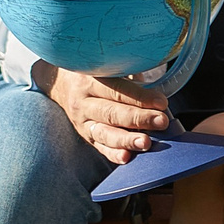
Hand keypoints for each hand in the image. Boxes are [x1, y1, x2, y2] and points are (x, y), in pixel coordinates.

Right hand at [38, 62, 168, 163]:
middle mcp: (83, 101)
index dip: (140, 98)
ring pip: (104, 132)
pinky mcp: (85, 135)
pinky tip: (127, 157)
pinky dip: (114, 153)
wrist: (62, 83)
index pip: (117, 90)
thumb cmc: (95, 73)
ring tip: (146, 143)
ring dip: (127, 140)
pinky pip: (100, 146)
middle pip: (112, 113)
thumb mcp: (107, 66)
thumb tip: (157, 88)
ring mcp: (82, 121)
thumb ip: (128, 74)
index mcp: (90, 79)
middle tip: (161, 121)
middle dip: (139, 118)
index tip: (162, 103)